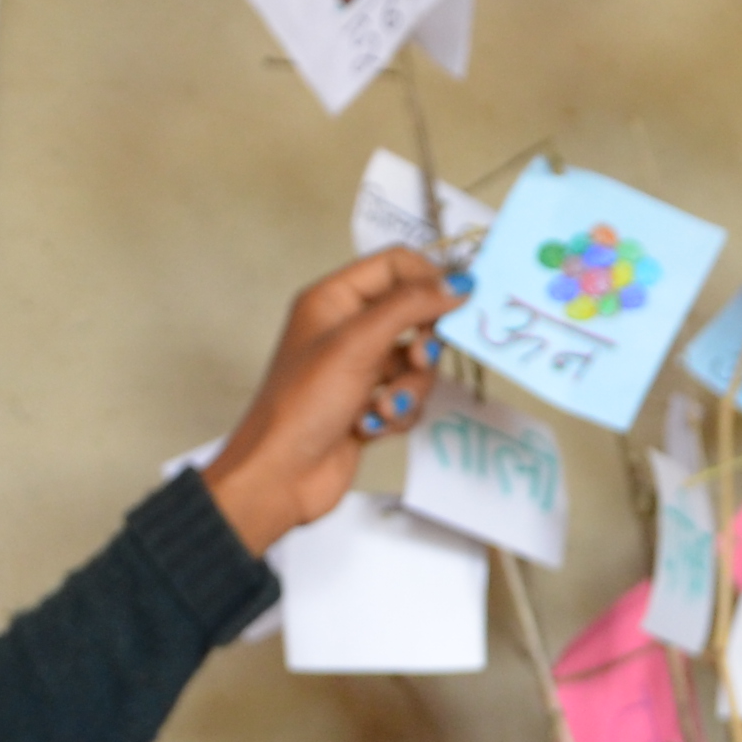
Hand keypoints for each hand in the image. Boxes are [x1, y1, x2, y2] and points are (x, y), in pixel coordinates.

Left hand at [198, 248, 464, 552]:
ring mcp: (359, 368)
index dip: (429, 279)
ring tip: (384, 406)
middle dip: (422, 345)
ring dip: (408, 388)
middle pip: (413, 315)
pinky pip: (408, 396)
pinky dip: (398, 412)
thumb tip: (457, 283)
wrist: (281, 476)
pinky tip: (370, 425)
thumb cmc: (300, 406)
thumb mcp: (357, 344)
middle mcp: (346, 328)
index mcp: (333, 299)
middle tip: (417, 361)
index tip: (460, 301)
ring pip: (415, 362)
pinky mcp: (370, 403)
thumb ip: (410, 306)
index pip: (395, 266)